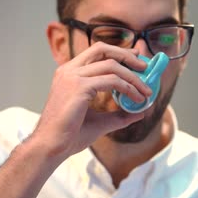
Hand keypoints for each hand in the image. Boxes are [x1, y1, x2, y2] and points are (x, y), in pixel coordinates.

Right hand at [31, 42, 151, 159]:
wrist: (51, 147)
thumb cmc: (70, 136)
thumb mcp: (100, 121)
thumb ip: (119, 115)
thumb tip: (140, 113)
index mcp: (69, 74)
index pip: (96, 52)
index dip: (118, 52)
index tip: (136, 59)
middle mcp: (69, 70)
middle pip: (103, 49)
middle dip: (127, 55)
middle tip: (145, 67)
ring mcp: (73, 77)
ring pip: (112, 65)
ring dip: (133, 77)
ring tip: (146, 91)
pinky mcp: (79, 87)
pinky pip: (112, 81)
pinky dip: (129, 88)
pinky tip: (137, 99)